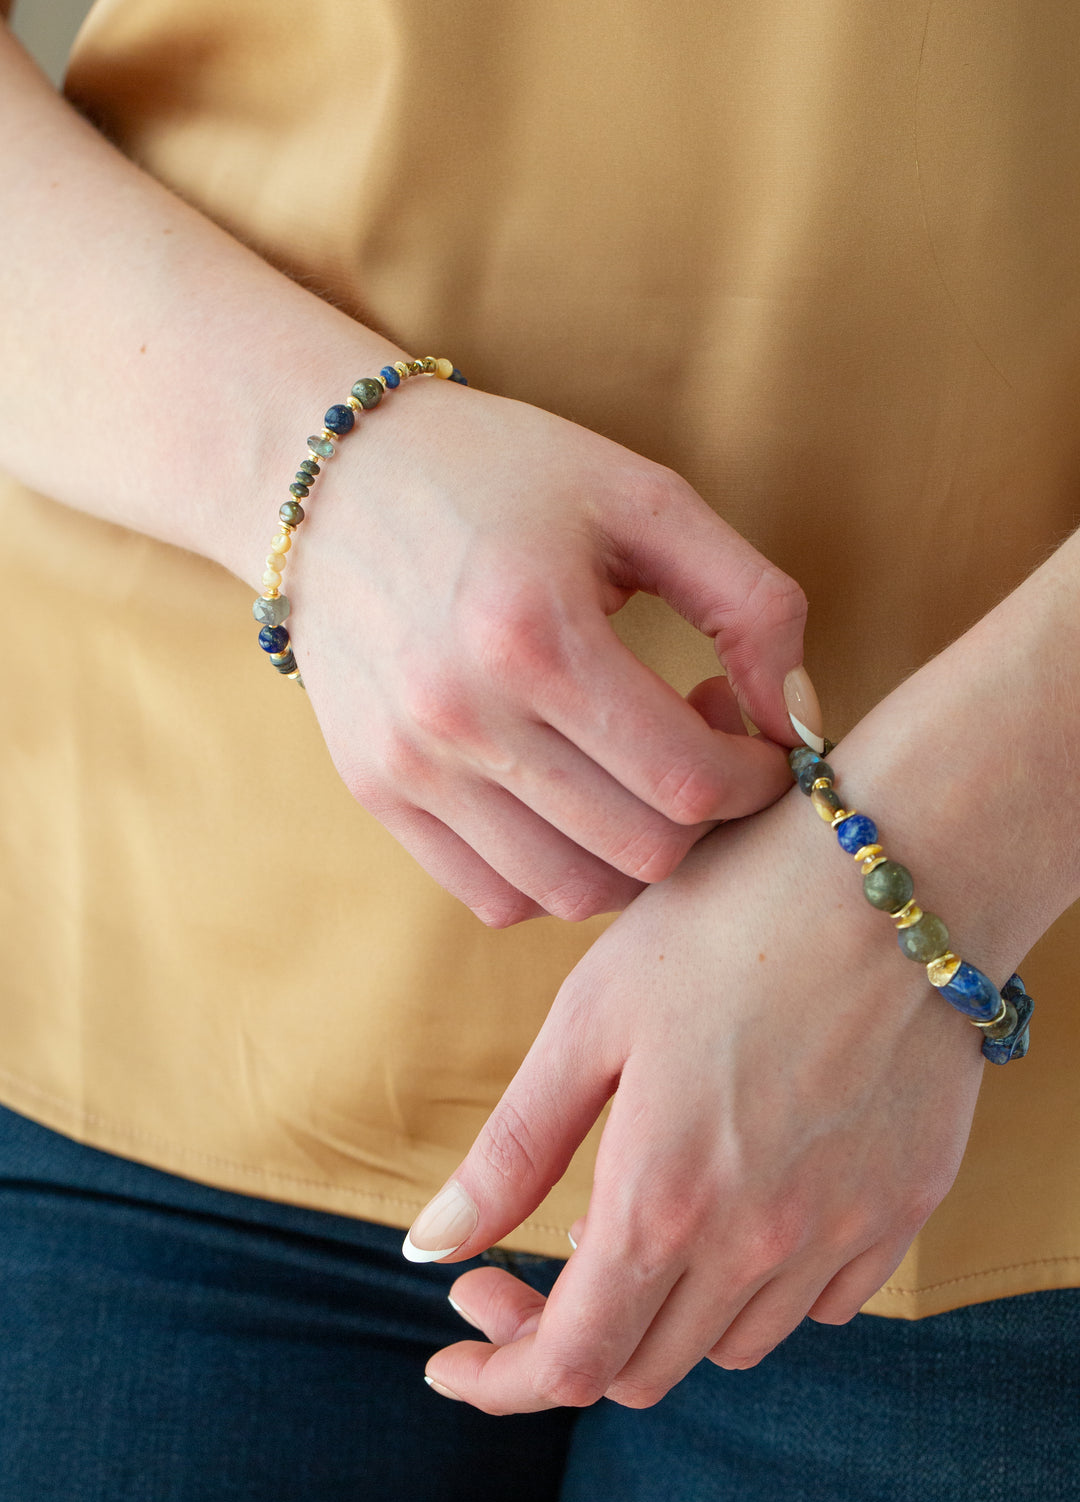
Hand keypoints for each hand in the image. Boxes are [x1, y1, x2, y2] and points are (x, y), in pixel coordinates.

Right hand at [285, 379, 810, 924]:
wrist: (333, 479)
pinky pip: (496, 896)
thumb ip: (752, 603)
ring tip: (634, 773)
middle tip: (702, 746)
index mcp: (534, 632)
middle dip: (705, 818)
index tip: (765, 742)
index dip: (757, 780)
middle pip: (639, 852)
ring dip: (634, 854)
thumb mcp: (645, 498)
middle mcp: (461, 714)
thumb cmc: (504, 474)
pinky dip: (558, 873)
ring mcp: (410, 764)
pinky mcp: (377, 791)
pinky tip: (571, 799)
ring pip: (571, 892)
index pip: (687, 780)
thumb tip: (801, 721)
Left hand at [410, 783, 986, 1410]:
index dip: (497, 1375)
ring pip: (731, 1346)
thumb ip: (512, 1153)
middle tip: (520, 1265)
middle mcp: (758, 1244)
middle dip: (562, 1340)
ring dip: (662, 1316)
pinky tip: (737, 1209)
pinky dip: (759, 1289)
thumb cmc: (727, 922)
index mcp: (663, 1201)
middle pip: (645, 1369)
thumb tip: (428, 1251)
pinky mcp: (907, 1206)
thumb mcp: (590, 1021)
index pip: (568, 1366)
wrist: (896, 870)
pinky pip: (822, 1304)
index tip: (452, 1344)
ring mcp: (843, 1233)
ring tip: (635, 1220)